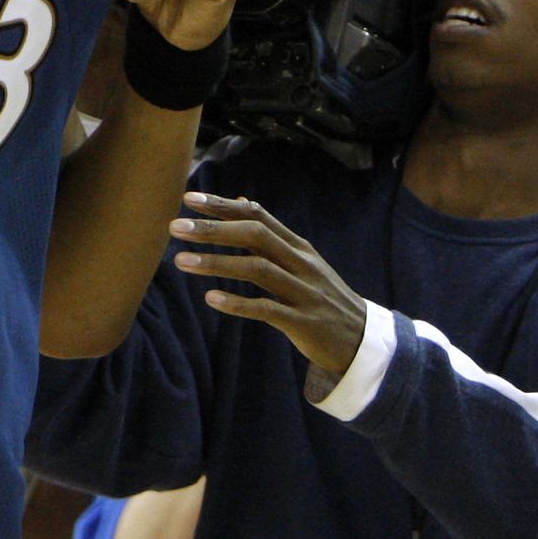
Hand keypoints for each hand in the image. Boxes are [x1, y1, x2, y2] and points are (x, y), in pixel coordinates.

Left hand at [168, 192, 366, 373]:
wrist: (362, 339)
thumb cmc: (320, 296)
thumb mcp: (300, 260)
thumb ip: (270, 233)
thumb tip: (241, 200)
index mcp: (298, 246)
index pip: (258, 216)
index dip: (224, 206)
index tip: (189, 198)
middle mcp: (301, 264)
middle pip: (255, 236)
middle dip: (213, 229)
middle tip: (175, 226)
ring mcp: (304, 292)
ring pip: (257, 269)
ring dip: (216, 263)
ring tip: (180, 261)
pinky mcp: (303, 322)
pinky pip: (267, 309)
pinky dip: (238, 302)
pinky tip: (210, 299)